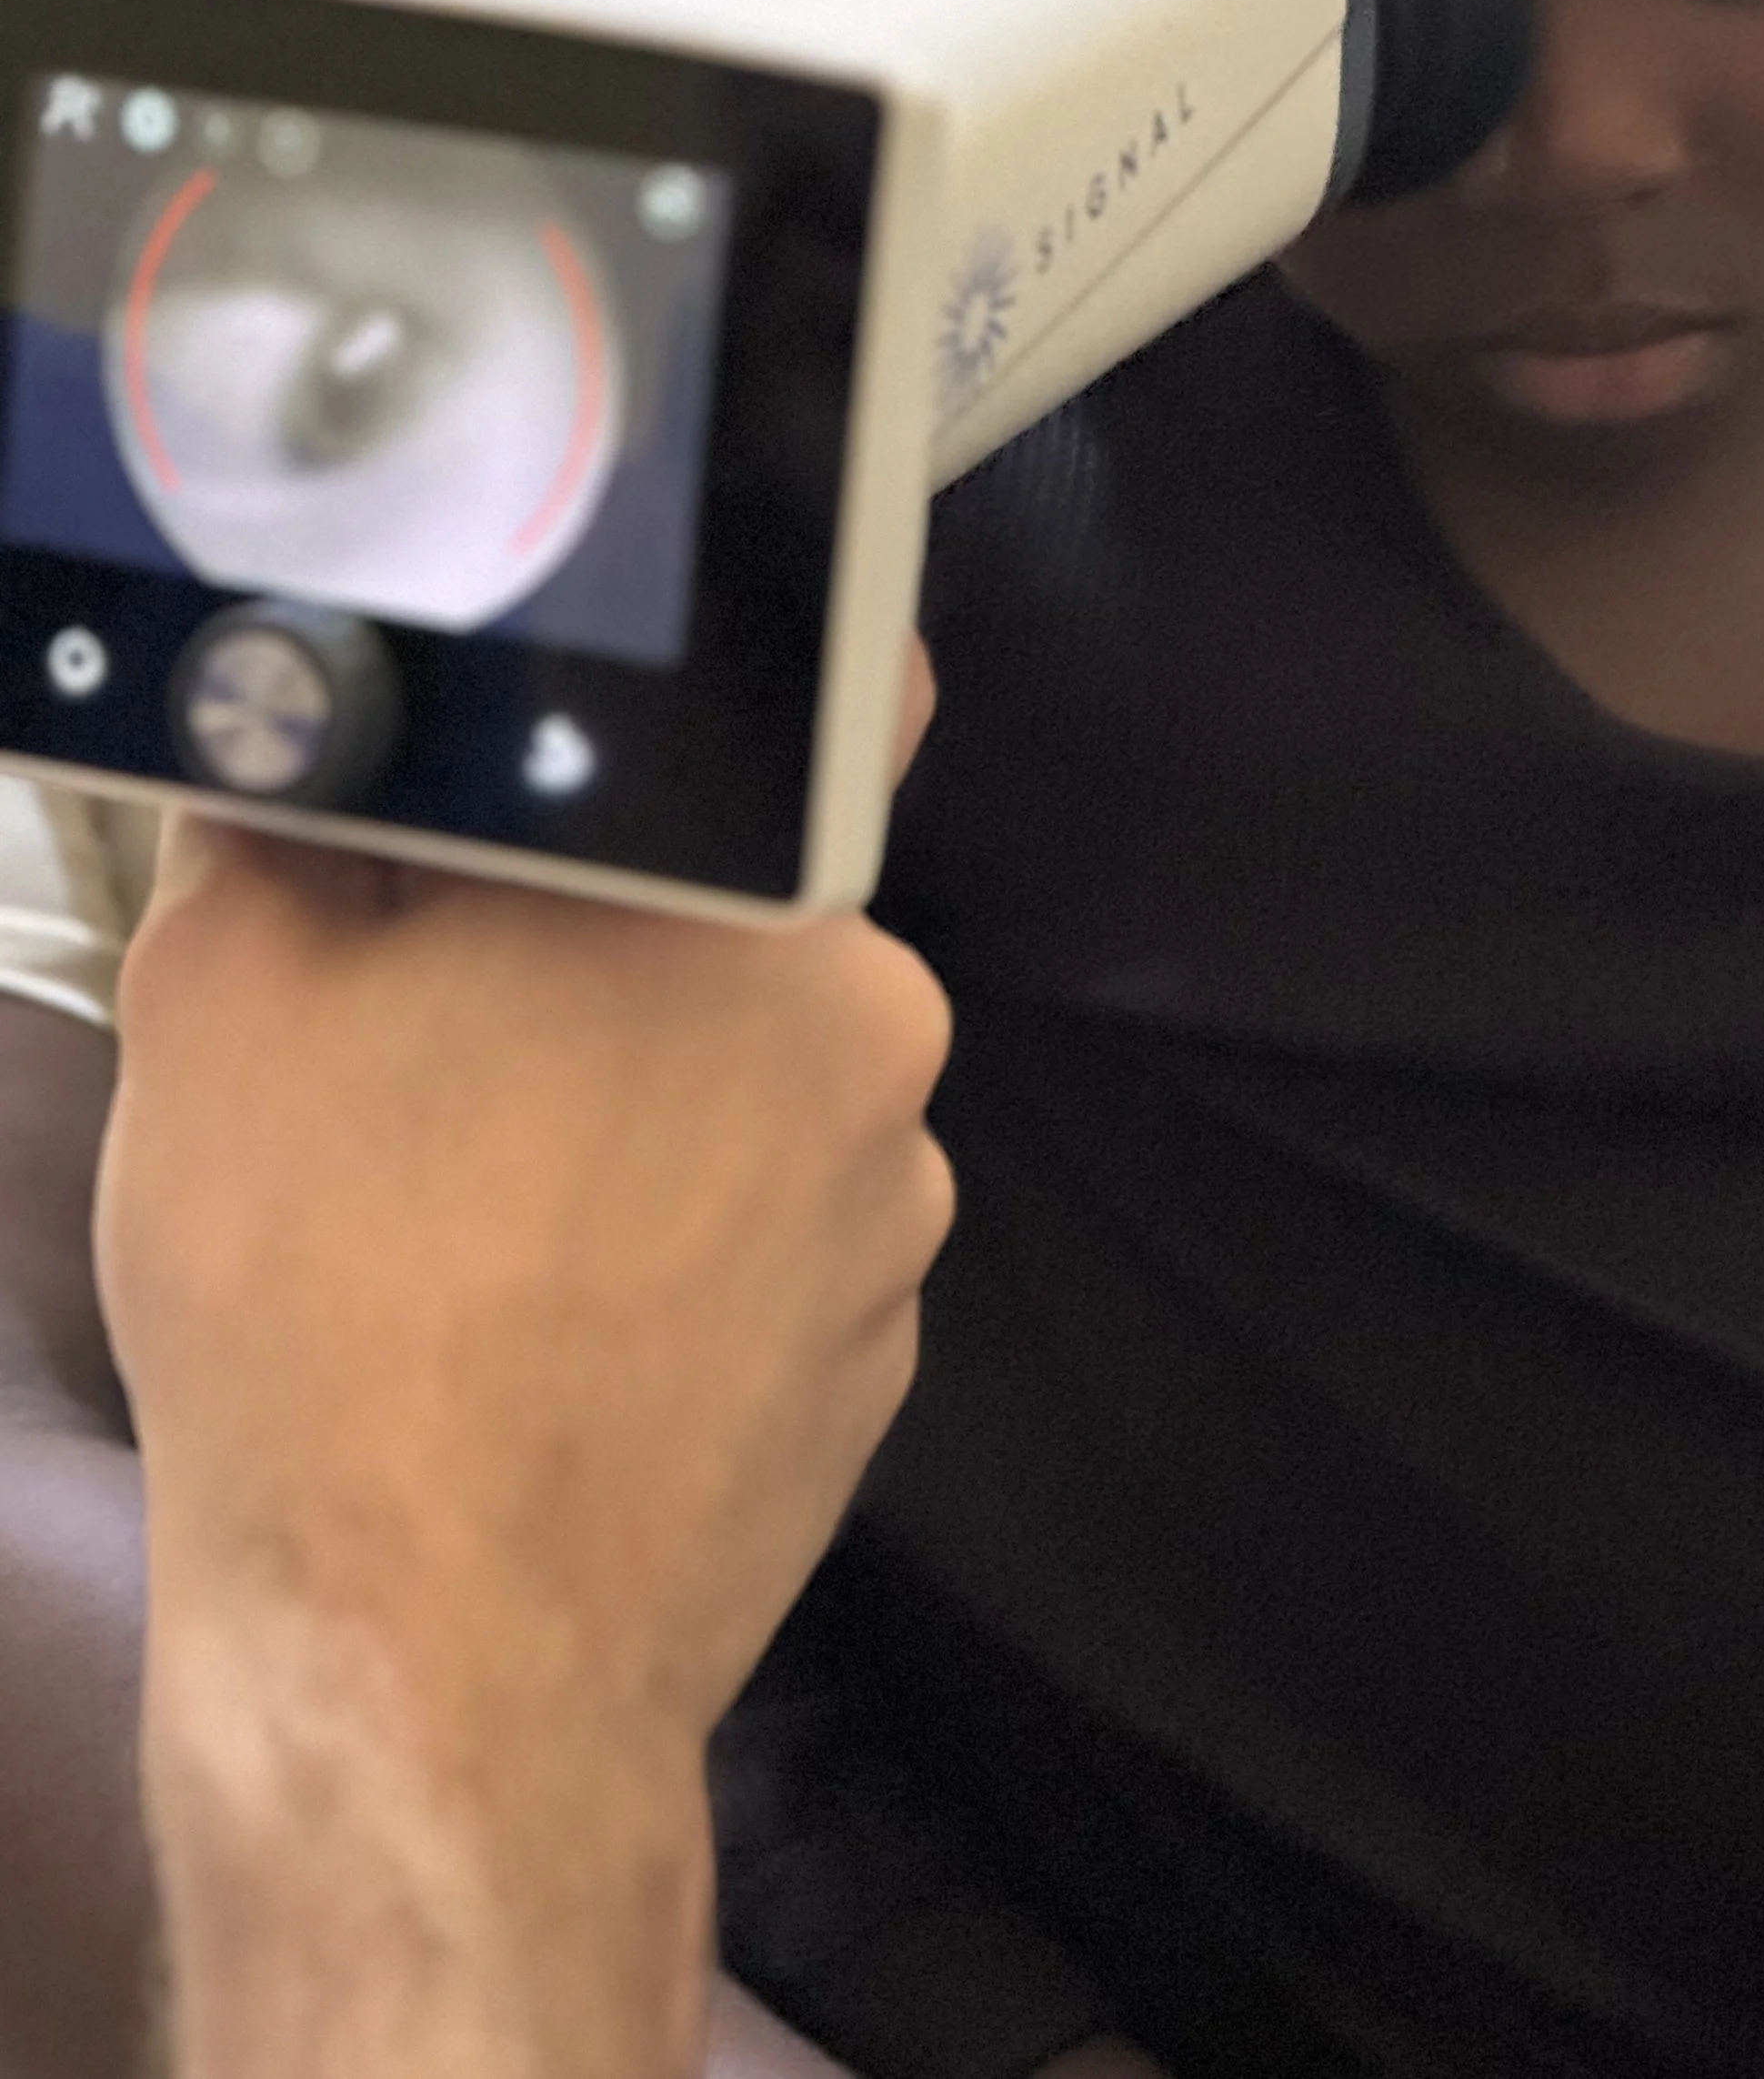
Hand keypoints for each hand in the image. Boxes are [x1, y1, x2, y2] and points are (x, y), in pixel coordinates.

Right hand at [99, 648, 954, 2078]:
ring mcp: (900, 1216)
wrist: (425, 1662)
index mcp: (754, 907)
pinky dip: (687, 1264)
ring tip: (483, 1228)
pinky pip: (779, 1251)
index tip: (576, 818)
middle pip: (732, 941)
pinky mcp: (883, 1362)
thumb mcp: (233, 985)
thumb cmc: (327, 1294)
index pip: (791, 730)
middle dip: (609, 969)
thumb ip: (303, 818)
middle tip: (450, 1050)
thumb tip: (329, 743)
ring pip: (755, 1104)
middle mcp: (878, 1038)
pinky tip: (554, 1335)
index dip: (683, 744)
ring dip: (647, 1128)